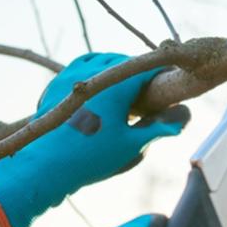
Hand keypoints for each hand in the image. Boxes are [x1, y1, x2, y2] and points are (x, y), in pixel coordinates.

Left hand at [0, 53, 188, 226]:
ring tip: (126, 82)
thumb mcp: (131, 145)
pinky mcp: (56, 84)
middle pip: (124, 61)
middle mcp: (94, 72)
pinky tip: (99, 85)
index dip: (163, 73)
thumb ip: (158, 128)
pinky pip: (80, 67)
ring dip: (116, 67)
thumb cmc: (91, 157)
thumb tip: (183, 118)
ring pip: (101, 60)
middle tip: (152, 84)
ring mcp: (71, 75)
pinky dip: (94, 71)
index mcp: (116, 84)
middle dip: (139, 70)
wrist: (44, 166)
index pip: (148, 68)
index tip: (173, 80)